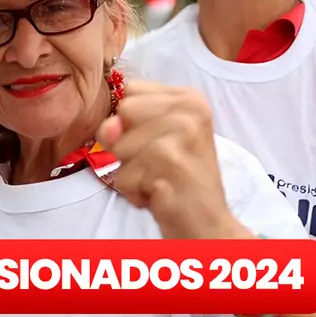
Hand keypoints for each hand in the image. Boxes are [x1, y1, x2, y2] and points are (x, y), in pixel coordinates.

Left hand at [97, 81, 246, 239]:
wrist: (207, 224)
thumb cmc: (176, 180)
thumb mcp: (150, 140)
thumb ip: (123, 124)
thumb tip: (108, 127)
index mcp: (190, 98)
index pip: (130, 92)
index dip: (130, 122)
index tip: (157, 143)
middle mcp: (191, 111)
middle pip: (123, 113)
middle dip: (128, 146)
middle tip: (159, 164)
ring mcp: (184, 135)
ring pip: (120, 147)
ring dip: (132, 172)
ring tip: (160, 179)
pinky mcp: (171, 163)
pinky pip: (124, 176)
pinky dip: (135, 192)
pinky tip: (161, 194)